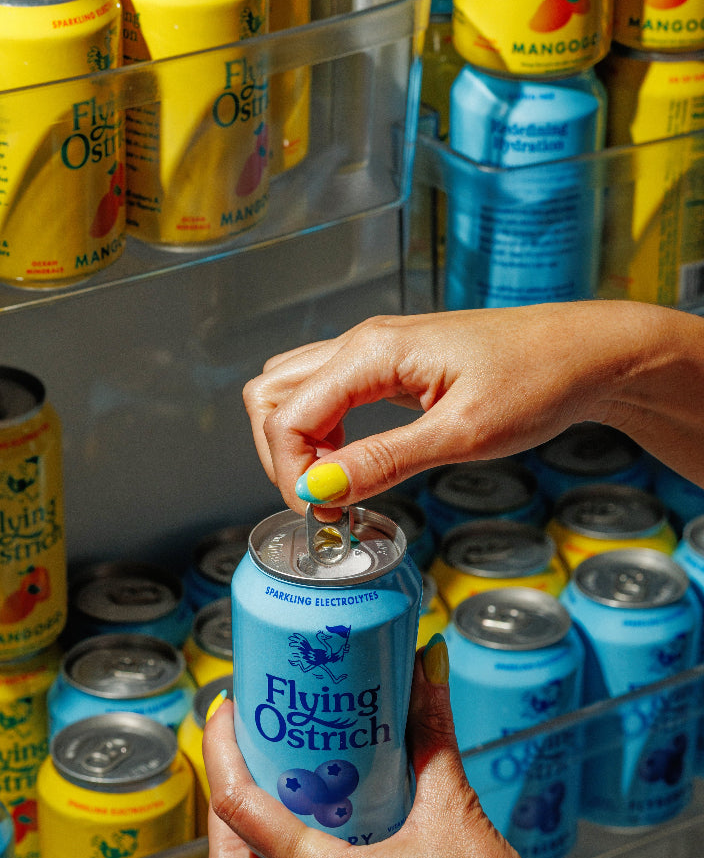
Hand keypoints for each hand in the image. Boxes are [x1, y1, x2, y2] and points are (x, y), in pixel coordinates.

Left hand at [204, 639, 703, 857]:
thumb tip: (426, 671)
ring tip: (267, 780)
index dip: (221, 752)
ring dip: (245, 834)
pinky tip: (316, 823)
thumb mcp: (456, 811)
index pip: (240, 811)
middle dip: (218, 798)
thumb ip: (433, 736)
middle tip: (234, 747)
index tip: (228, 712)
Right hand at [242, 301, 703, 509]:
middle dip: (281, 456)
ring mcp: (373, 351)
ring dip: (295, 442)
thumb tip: (318, 487)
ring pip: (290, 391)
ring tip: (338, 484)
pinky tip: (353, 462)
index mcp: (374, 352)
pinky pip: (325, 393)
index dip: (290, 473)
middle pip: (271, 395)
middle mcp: (363, 343)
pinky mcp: (388, 366)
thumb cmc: (539, 381)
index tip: (322, 514)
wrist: (586, 355)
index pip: (287, 414)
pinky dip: (321, 432)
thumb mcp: (462, 435)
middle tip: (322, 502)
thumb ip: (384, 460)